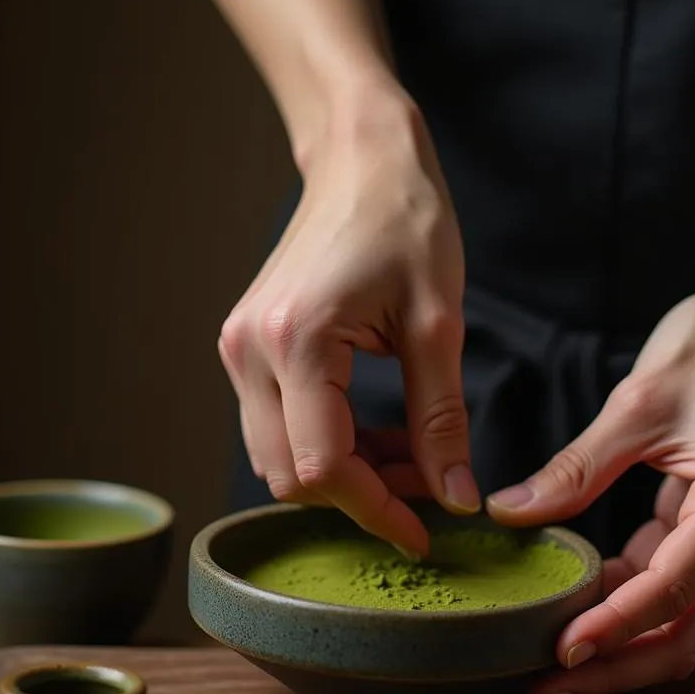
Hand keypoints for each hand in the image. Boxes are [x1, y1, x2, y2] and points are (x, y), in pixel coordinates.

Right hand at [218, 98, 479, 556]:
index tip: (426, 533)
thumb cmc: (406, 221)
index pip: (323, 467)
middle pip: (290, 476)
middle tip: (427, 488)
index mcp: (296, 341)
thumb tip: (455, 496)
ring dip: (343, 476)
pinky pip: (278, 427)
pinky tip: (376, 434)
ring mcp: (239, 350)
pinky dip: (325, 447)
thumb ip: (441, 418)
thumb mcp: (438, 323)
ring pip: (278, 459)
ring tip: (409, 458)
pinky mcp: (247, 348)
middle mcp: (249, 352)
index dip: (377, 511)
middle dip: (361, 497)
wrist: (362, 159)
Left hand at [487, 273, 694, 693]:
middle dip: (614, 669)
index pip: (666, 594)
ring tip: (554, 665)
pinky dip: (631, 605)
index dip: (608, 629)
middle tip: (544, 692)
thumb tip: (509, 513)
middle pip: (683, 634)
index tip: (554, 655)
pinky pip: (677, 585)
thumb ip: (575, 470)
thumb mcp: (634, 406)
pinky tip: (581, 607)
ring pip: (682, 621)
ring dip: (622, 647)